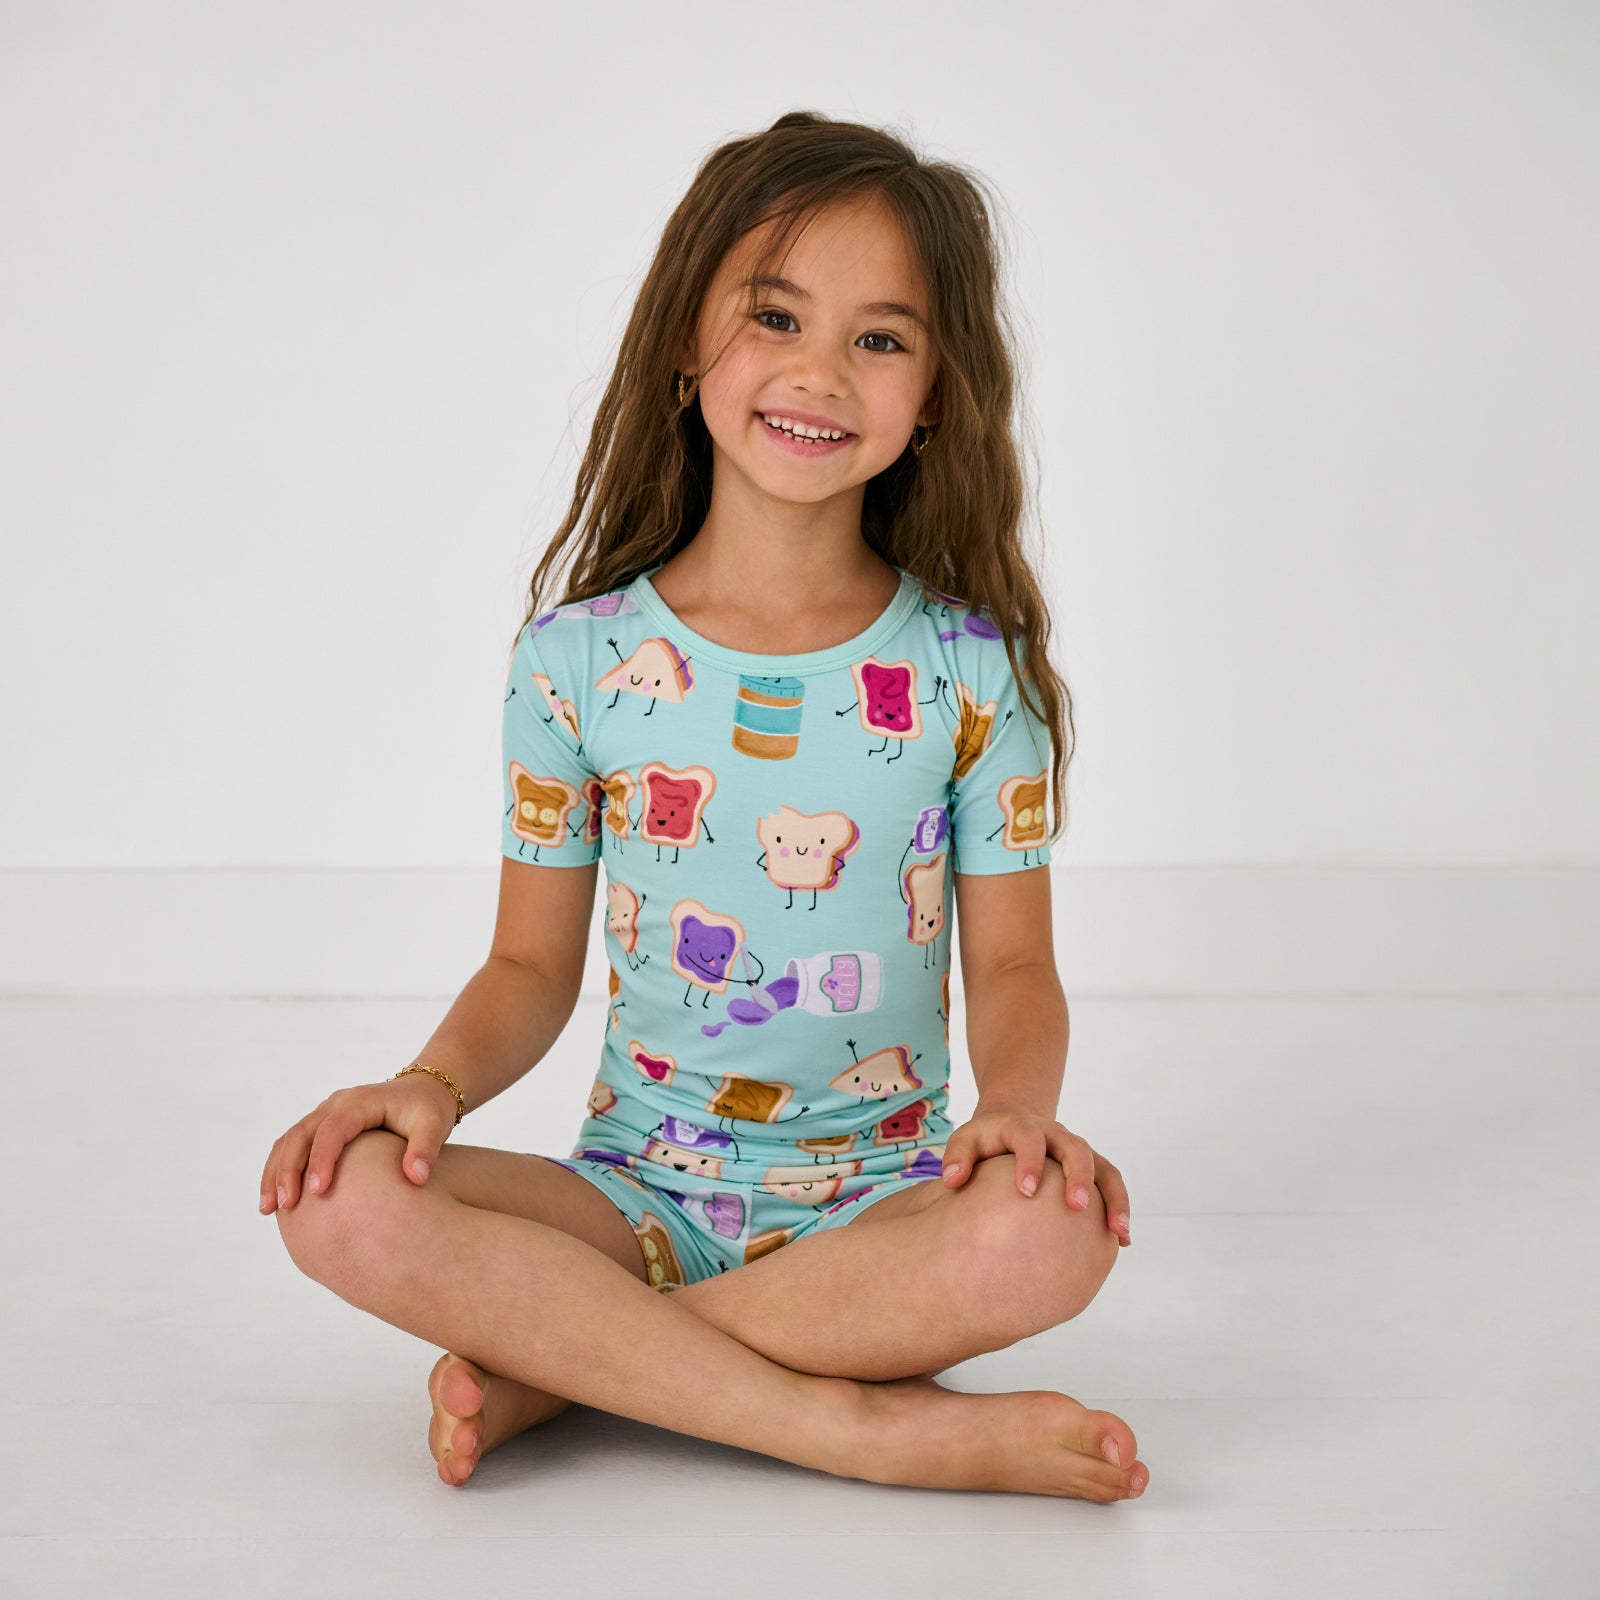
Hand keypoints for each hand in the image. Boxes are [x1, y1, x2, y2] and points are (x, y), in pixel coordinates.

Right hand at [258, 1072, 458, 1214]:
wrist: (424, 1091)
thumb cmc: (428, 1109)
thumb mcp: (434, 1125)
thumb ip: (426, 1149)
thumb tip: (416, 1178)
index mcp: (360, 1102)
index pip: (332, 1130)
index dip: (321, 1159)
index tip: (317, 1192)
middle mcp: (336, 1104)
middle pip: (300, 1134)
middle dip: (287, 1170)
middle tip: (285, 1206)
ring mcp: (325, 1113)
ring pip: (288, 1140)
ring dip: (275, 1172)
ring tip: (268, 1209)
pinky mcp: (322, 1127)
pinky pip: (293, 1145)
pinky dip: (280, 1169)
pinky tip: (278, 1200)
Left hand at [941, 1101, 1131, 1246]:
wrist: (1014, 1121)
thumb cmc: (987, 1140)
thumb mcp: (966, 1140)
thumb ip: (957, 1156)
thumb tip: (951, 1181)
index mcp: (1023, 1127)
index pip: (1029, 1138)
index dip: (1029, 1162)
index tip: (1025, 1191)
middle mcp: (1056, 1135)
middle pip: (1076, 1148)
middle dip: (1078, 1176)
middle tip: (1075, 1206)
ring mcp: (1077, 1151)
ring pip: (1104, 1168)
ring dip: (1114, 1198)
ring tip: (1117, 1232)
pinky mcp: (1092, 1168)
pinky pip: (1111, 1184)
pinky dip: (1119, 1209)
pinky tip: (1121, 1241)